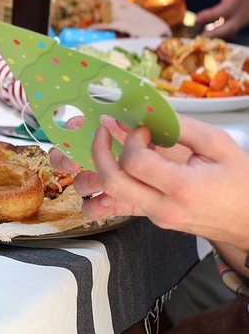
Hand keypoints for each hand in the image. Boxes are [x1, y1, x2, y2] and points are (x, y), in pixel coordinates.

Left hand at [85, 115, 248, 248]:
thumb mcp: (217, 144)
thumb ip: (179, 127)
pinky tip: (127, 163)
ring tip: (111, 147)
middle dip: (99, 152)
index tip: (144, 130)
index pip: (135, 162)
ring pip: (111, 194)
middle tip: (104, 132)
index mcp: (183, 188)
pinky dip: (118, 178)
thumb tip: (144, 114)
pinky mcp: (153, 219)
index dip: (132, 139)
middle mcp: (164, 207)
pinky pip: (123, 200)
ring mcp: (156, 217)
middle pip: (111, 182)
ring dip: (103, 168)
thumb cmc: (241, 180)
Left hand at [194, 0, 248, 38]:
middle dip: (216, 33)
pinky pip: (236, 26)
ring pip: (233, 27)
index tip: (197, 19)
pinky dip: (225, 28)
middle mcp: (247, 6)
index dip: (210, 16)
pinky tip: (213, 27)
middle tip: (200, 37)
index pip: (225, 9)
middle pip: (231, 26)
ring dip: (219, 32)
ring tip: (204, 33)